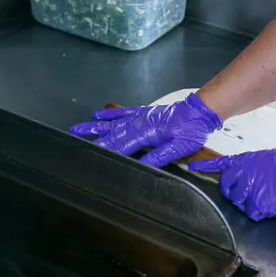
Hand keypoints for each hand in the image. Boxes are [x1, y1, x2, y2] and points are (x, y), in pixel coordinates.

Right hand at [69, 93, 222, 167]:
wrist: (199, 111)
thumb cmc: (191, 130)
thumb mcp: (178, 148)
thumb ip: (158, 157)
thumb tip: (141, 165)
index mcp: (147, 133)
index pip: (122, 145)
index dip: (107, 152)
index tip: (91, 158)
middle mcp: (139, 123)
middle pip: (113, 134)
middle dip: (94, 141)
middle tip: (76, 146)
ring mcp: (140, 116)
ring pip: (113, 123)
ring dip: (95, 127)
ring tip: (77, 129)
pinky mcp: (143, 112)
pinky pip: (122, 112)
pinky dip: (109, 114)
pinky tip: (97, 115)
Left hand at [189, 149, 275, 220]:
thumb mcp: (271, 157)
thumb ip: (255, 164)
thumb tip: (253, 171)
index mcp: (246, 160)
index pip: (221, 164)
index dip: (206, 167)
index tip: (193, 167)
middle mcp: (243, 174)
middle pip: (226, 187)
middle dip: (233, 191)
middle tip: (248, 192)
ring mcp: (249, 190)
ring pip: (238, 202)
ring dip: (248, 202)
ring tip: (266, 197)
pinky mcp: (257, 204)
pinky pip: (251, 213)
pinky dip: (260, 212)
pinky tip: (270, 206)